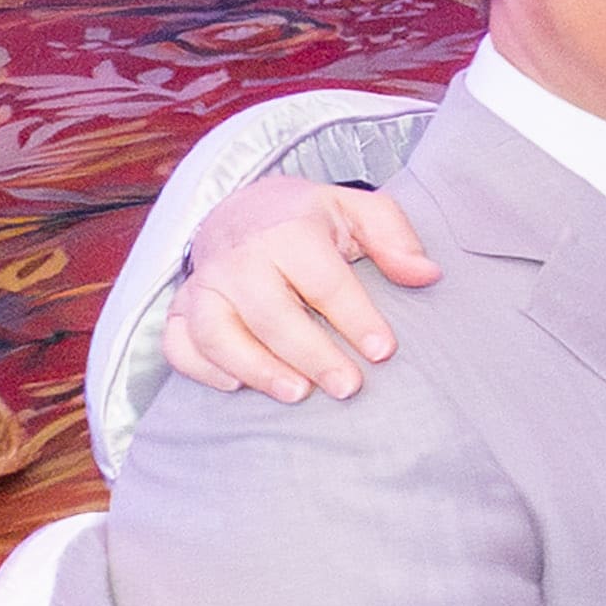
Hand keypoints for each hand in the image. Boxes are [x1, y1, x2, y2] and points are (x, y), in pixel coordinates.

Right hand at [162, 179, 438, 399]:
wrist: (243, 210)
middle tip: (348, 387)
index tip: (384, 351)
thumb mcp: (358, 211)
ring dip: (256, 369)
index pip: (324, 281)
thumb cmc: (311, 220)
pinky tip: (237, 387)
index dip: (356, 318)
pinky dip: (201, 370)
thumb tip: (427, 275)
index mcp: (287, 231)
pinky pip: (178, 345)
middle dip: (312, 355)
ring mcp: (204, 284)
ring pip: (217, 333)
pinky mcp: (181, 308)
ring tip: (298, 395)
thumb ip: (394, 238)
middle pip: (271, 315)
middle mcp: (238, 258)